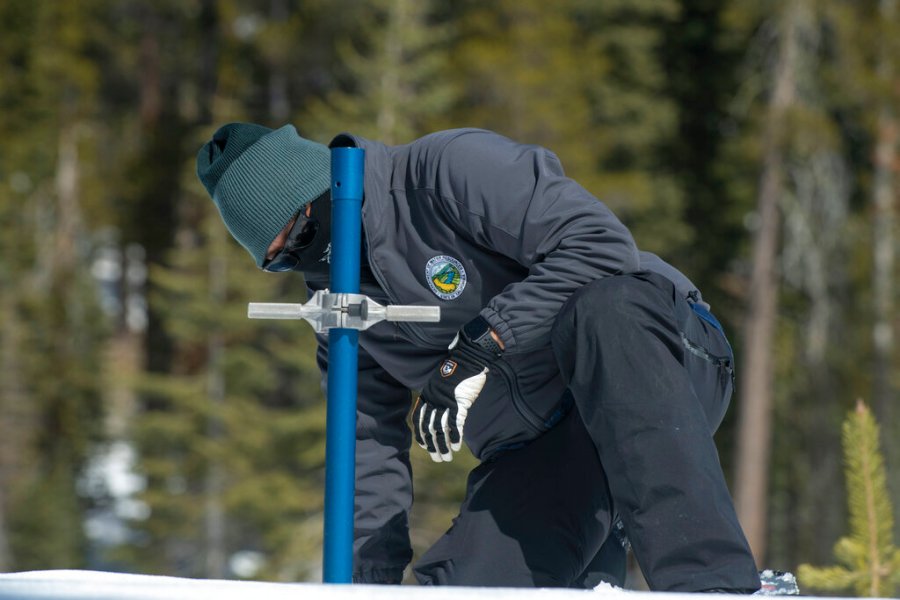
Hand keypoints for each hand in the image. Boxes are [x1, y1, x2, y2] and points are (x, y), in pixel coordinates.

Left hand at [413, 317, 502, 461]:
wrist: (469, 357)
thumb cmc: (459, 369)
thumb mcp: (443, 382)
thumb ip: (440, 396)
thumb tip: (441, 411)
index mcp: (428, 394)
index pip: (419, 418)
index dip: (421, 434)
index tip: (424, 446)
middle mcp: (433, 399)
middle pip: (429, 427)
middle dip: (432, 446)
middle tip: (437, 458)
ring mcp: (446, 401)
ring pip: (441, 429)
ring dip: (443, 446)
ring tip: (446, 457)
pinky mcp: (459, 402)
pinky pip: (455, 424)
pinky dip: (455, 437)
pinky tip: (456, 446)